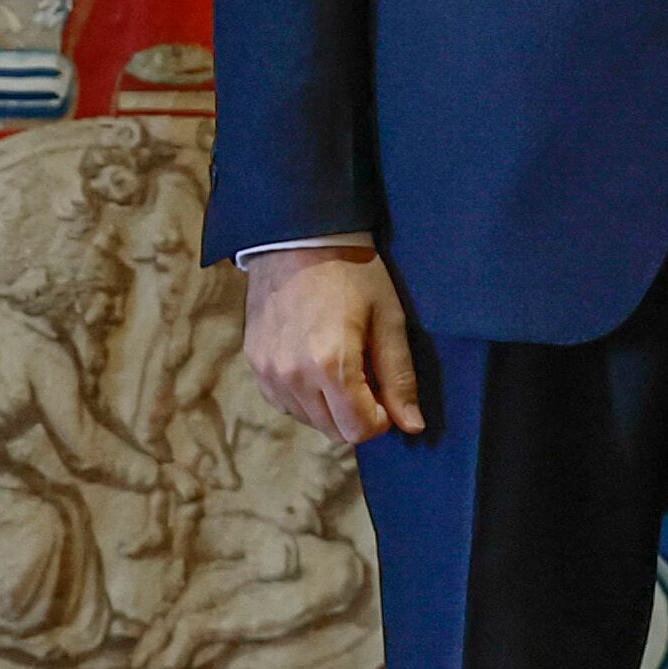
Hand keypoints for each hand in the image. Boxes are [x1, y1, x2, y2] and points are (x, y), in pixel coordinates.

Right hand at [243, 246, 424, 448]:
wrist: (298, 237)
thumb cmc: (352, 272)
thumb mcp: (388, 319)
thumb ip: (399, 377)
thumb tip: (412, 426)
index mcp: (331, 365)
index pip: (360, 430)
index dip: (382, 418)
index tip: (385, 391)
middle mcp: (294, 375)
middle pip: (334, 431)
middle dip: (357, 413)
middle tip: (365, 373)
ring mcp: (269, 372)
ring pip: (309, 419)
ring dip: (330, 406)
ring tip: (338, 361)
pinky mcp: (255, 363)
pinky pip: (286, 402)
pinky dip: (305, 394)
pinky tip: (314, 361)